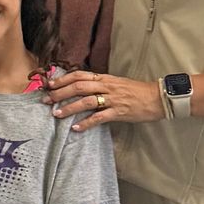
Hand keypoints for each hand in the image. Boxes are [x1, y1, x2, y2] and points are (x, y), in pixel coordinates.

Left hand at [44, 69, 162, 132]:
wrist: (157, 98)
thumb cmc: (136, 91)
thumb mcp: (116, 83)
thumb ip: (100, 84)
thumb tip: (81, 88)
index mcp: (105, 78)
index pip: (80, 75)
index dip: (63, 79)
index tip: (49, 84)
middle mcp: (107, 86)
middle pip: (79, 87)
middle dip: (60, 93)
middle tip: (46, 100)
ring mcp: (113, 99)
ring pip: (86, 101)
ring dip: (69, 108)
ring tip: (56, 114)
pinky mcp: (119, 112)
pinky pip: (99, 117)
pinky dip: (86, 123)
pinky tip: (76, 128)